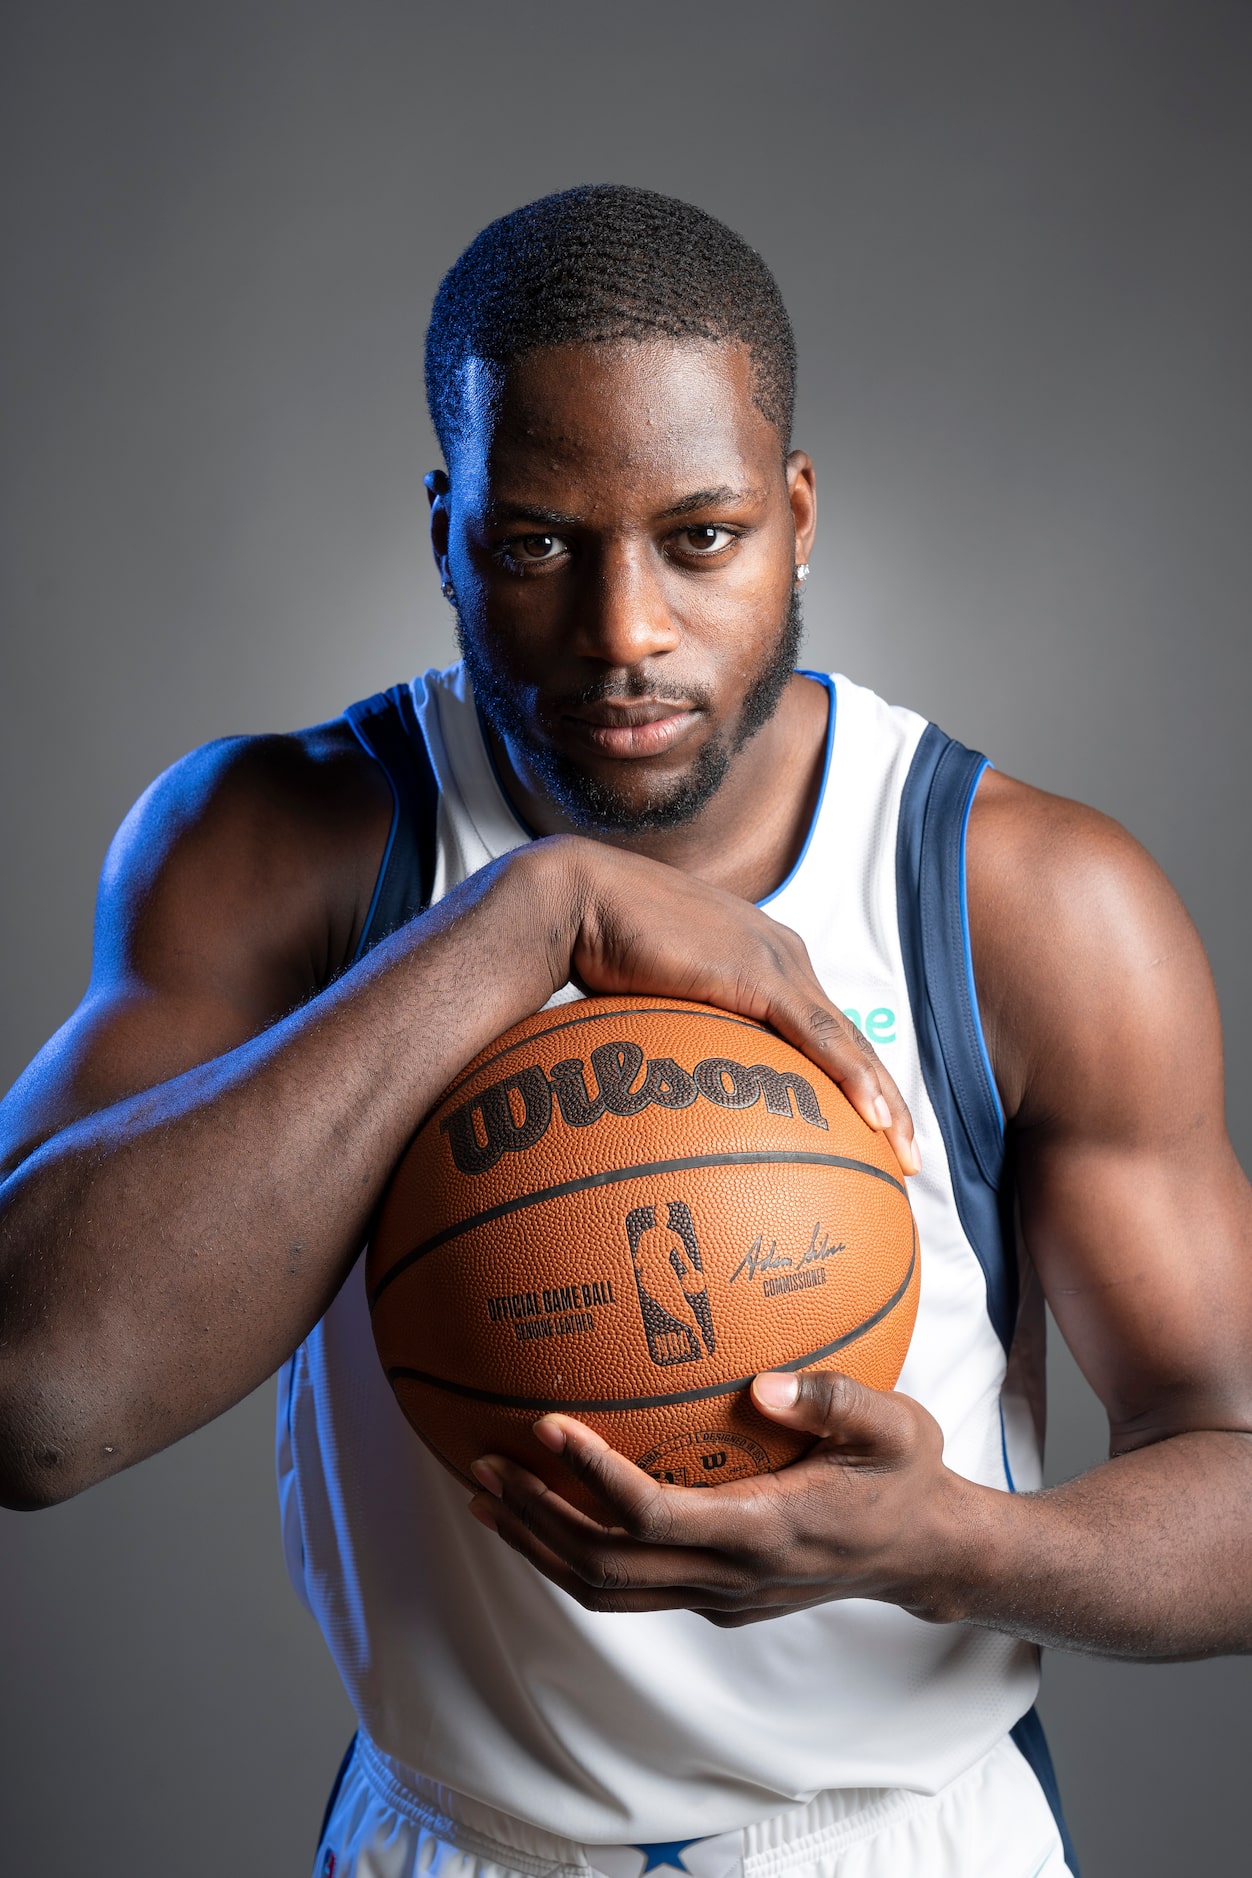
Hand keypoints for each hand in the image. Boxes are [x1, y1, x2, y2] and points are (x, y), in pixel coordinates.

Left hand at [466, 1369, 980, 1626]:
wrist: (927, 1553)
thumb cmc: (906, 1477)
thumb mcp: (894, 1426)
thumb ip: (833, 1401)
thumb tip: (761, 1384)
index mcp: (763, 1531)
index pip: (652, 1515)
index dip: (591, 1477)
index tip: (544, 1426)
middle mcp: (731, 1576)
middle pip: (606, 1565)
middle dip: (536, 1517)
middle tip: (481, 1464)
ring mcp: (721, 1596)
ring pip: (607, 1591)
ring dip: (540, 1547)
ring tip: (486, 1498)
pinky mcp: (717, 1599)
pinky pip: (629, 1589)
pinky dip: (575, 1558)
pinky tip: (547, 1517)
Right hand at [539, 837, 918, 1172]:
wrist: (579, 901)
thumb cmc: (602, 949)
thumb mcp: (656, 999)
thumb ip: (679, 1033)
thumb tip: (667, 1091)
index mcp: (767, 958)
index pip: (825, 1030)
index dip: (856, 1079)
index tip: (874, 1129)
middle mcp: (786, 956)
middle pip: (850, 1040)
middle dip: (887, 1100)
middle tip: (909, 1157)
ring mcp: (776, 962)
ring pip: (848, 1043)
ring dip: (885, 1101)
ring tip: (906, 1152)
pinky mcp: (757, 974)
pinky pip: (818, 1037)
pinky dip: (852, 1077)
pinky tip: (875, 1116)